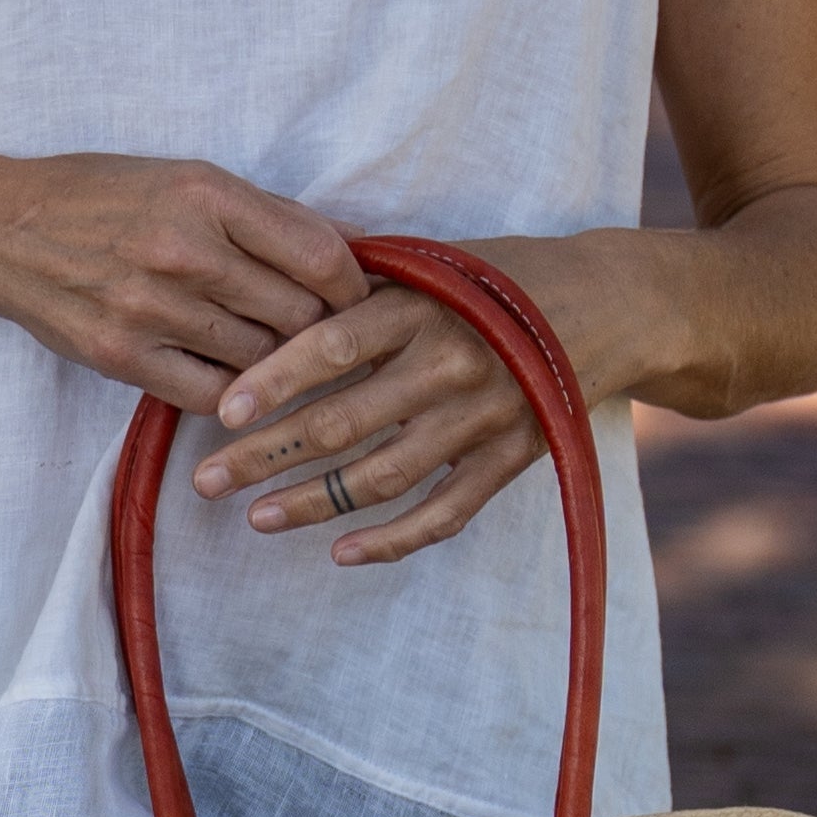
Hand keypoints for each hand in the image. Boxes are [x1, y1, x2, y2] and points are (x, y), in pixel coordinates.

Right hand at [0, 157, 367, 410]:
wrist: (3, 230)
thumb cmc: (105, 197)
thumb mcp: (189, 179)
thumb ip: (272, 215)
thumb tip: (357, 245)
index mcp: (208, 194)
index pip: (320, 255)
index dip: (353, 287)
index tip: (355, 300)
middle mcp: (183, 250)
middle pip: (298, 315)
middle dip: (319, 331)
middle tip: (320, 337)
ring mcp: (151, 307)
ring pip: (260, 360)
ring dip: (275, 364)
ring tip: (272, 356)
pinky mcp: (122, 356)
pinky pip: (212, 396)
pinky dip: (232, 394)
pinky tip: (229, 377)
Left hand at [189, 234, 632, 564]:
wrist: (610, 305)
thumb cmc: (499, 277)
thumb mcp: (435, 264)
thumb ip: (364, 287)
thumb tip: (267, 298)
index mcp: (424, 305)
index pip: (332, 346)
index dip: (274, 381)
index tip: (223, 412)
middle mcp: (451, 363)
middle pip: (342, 422)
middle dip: (266, 456)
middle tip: (206, 481)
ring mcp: (484, 418)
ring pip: (383, 477)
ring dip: (313, 504)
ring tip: (256, 518)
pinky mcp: (513, 459)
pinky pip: (444, 514)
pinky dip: (391, 539)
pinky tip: (340, 553)